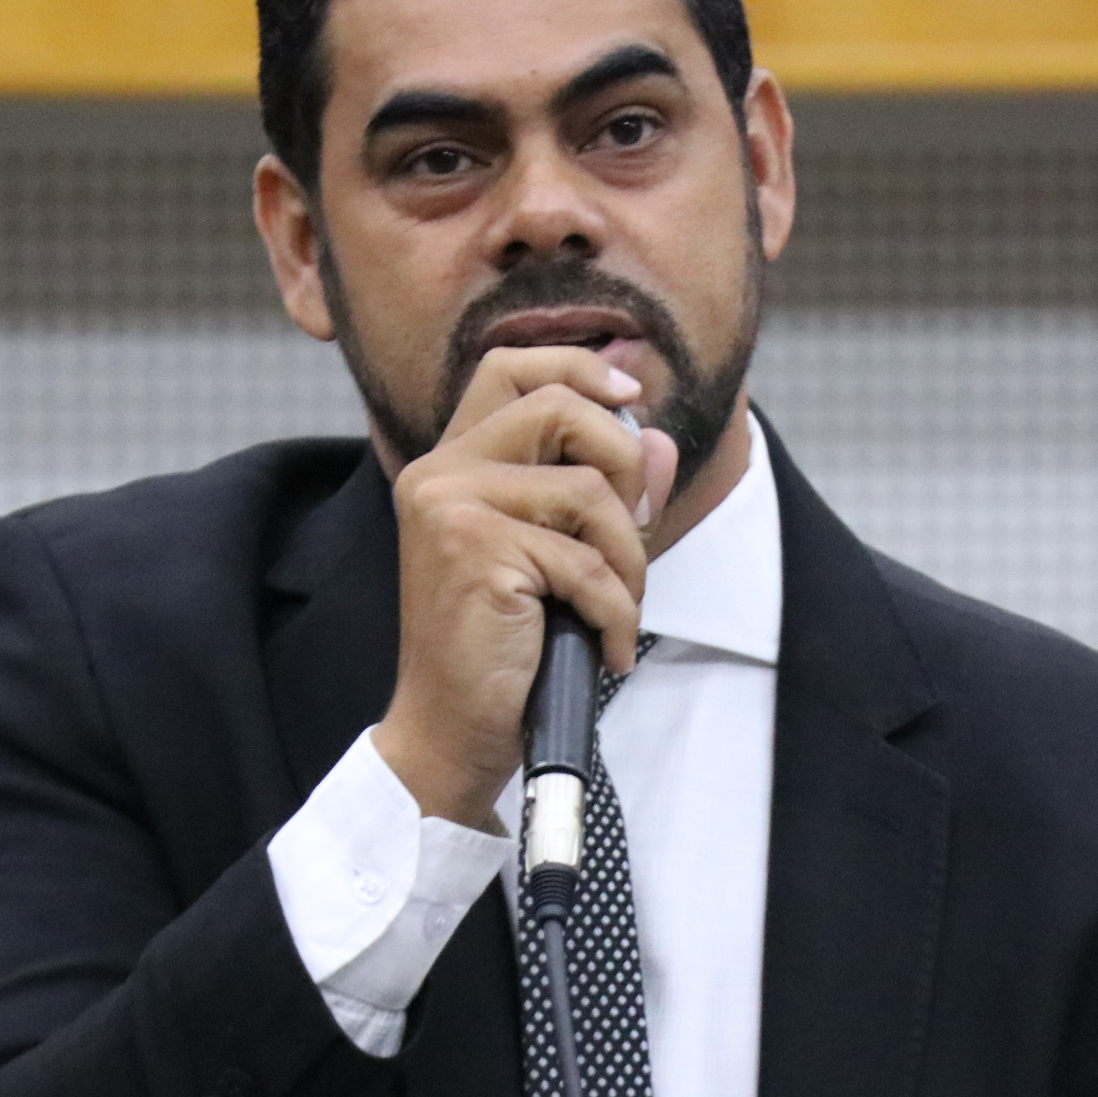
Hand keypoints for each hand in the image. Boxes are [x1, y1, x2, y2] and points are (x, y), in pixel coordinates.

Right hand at [371, 347, 679, 829]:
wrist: (451, 730)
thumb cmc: (501, 649)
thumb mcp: (558, 557)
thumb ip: (604, 491)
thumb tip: (657, 439)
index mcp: (450, 463)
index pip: (509, 367)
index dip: (578, 366)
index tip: (631, 396)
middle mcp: (440, 472)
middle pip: (562, 408)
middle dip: (624, 469)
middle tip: (632, 537)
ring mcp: (451, 506)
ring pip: (589, 491)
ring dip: (627, 560)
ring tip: (616, 610)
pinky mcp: (475, 551)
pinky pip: (587, 563)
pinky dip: (616, 613)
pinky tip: (606, 649)